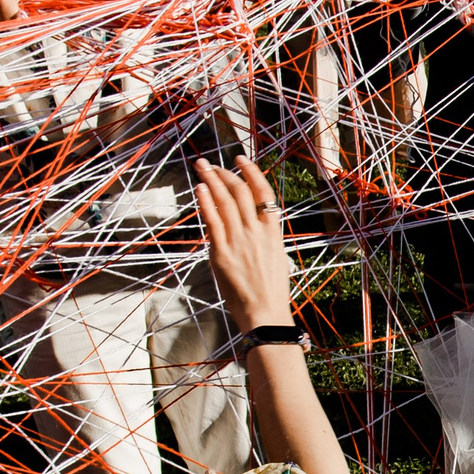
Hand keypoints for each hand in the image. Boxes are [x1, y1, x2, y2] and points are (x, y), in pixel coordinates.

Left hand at [192, 156, 294, 333]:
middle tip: (211, 162)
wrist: (265, 313)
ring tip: (202, 167)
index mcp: (273, 232)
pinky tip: (198, 189)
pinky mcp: (222, 253)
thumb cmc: (271, 291)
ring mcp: (239, 241)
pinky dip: (205, 201)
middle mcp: (257, 232)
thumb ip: (263, 238)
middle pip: (241, 192)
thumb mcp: (275, 258)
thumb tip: (247, 225)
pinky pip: (212, 220)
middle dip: (225, 172)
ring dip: (212, 180)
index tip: (241, 160)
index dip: (252, 172)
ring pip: (225, 201)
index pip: (264, 193)